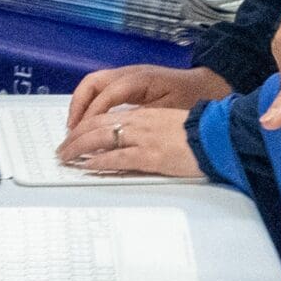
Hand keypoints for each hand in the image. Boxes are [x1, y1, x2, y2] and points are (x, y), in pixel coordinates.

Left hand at [55, 105, 201, 177]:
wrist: (218, 136)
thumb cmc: (199, 132)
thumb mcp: (169, 124)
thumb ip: (147, 129)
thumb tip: (129, 140)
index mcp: (144, 114)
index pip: (105, 116)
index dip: (85, 126)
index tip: (74, 135)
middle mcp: (140, 122)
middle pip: (96, 125)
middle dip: (75, 138)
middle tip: (62, 149)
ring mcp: (143, 138)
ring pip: (101, 139)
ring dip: (79, 149)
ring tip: (66, 158)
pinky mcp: (150, 156)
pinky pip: (118, 158)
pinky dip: (99, 162)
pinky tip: (88, 167)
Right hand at [68, 63, 231, 135]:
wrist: (209, 85)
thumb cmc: (192, 99)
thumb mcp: (168, 113)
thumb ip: (142, 119)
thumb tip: (117, 131)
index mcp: (140, 79)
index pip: (107, 93)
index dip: (92, 114)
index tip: (81, 133)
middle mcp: (131, 73)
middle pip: (93, 82)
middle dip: (78, 106)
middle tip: (71, 131)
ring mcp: (129, 74)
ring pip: (94, 83)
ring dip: (81, 104)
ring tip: (74, 128)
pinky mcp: (130, 81)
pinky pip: (102, 88)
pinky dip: (91, 103)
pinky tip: (89, 120)